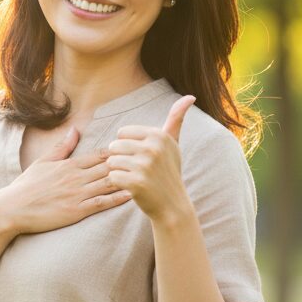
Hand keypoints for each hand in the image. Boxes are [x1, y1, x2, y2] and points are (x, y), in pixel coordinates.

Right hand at [0, 125, 133, 236]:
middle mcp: (75, 177)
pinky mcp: (75, 211)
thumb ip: (62, 146)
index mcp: (69, 165)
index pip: (99, 155)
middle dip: (128, 163)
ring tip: (145, 176)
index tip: (134, 148)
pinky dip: (116, 199)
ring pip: (108, 183)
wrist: (13, 208)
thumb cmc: (27, 186)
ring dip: (127, 179)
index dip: (118, 151)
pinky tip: (131, 195)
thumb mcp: (43, 161)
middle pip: (108, 167)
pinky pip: (101, 203)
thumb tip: (75, 128)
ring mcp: (77, 194)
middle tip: (148, 159)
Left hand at [105, 95, 197, 222]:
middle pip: (114, 146)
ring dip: (119, 171)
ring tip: (135, 178)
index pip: (122, 133)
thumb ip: (176, 119)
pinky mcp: (136, 182)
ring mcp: (145, 166)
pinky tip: (131, 187)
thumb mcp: (173, 144)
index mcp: (159, 135)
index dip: (127, 147)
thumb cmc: (168, 172)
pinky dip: (117, 183)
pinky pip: (111, 176)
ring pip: (111, 161)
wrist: (172, 205)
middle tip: (137, 170)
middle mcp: (153, 148)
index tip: (142, 157)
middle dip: (120, 159)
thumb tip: (190, 96)